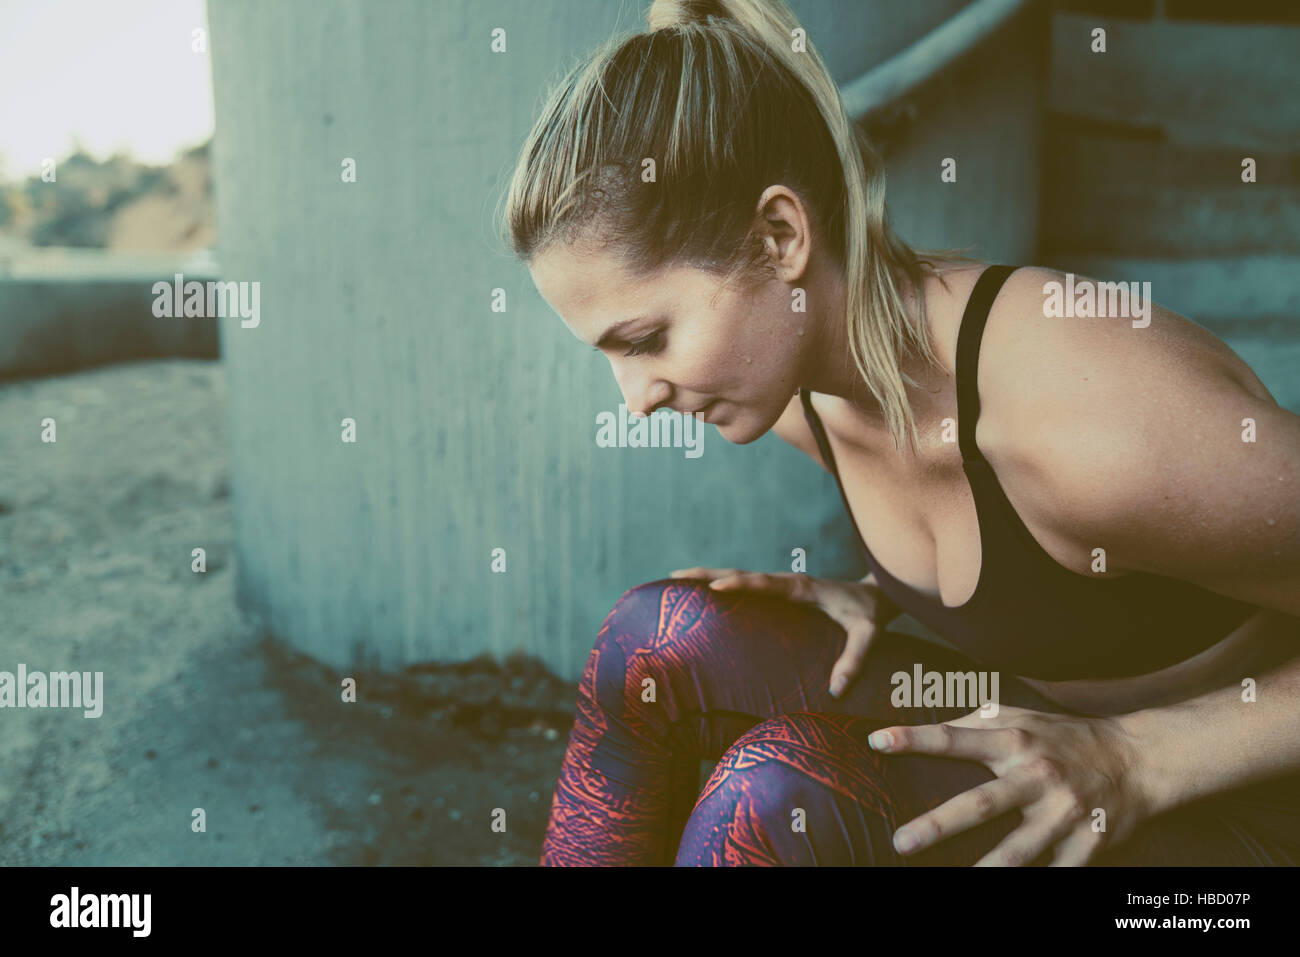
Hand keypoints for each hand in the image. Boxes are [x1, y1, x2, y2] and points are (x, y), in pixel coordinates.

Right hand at [668, 567, 896, 697]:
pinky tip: (705, 594)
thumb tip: (836, 690)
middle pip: (741, 573)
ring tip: (678, 580)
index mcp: (801, 588)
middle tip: (675, 575)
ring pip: (740, 576)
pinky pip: (747, 586)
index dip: (739, 584)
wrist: (877, 595)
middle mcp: (786, 582)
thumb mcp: (868, 635)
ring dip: (709, 576)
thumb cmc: (870, 614)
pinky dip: (723, 584)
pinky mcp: (780, 592)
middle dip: (707, 573)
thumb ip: (854, 659)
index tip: (714, 588)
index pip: (764, 584)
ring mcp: (781, 585)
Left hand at [867, 705, 1154, 865]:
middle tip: (902, 841)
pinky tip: (1008, 894)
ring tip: (957, 884)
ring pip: (1019, 849)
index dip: (914, 737)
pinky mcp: (1089, 841)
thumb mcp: (1022, 717)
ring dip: (987, 869)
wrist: (1137, 758)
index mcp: (1015, 741)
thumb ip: (976, 722)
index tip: (877, 742)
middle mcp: (1036, 775)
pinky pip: (1059, 871)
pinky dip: (1040, 881)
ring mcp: (1063, 811)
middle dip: (939, 824)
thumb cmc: (1065, 737)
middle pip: (981, 803)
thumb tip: (925, 726)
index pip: (955, 737)